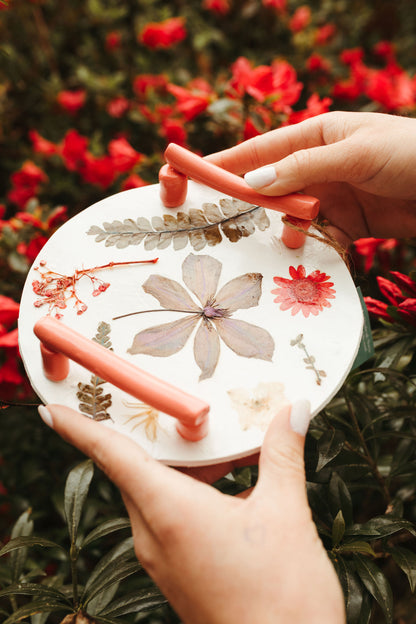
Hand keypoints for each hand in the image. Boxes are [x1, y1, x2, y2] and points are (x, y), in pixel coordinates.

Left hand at [38, 402, 344, 623]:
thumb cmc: (283, 599)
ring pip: (152, 494)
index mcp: (171, 513)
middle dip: (142, 436)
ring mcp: (164, 560)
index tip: (53, 411)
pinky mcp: (178, 574)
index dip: (80, 429)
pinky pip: (166, 518)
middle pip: (133, 470)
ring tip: (209, 441)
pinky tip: (224, 483)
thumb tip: (293, 409)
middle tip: (156, 401)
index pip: (112, 457)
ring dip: (174, 465)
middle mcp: (155, 536)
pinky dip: (184, 491)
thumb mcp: (286, 514)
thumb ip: (283, 454)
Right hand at [206, 111, 415, 246]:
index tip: (187, 174)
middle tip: (216, 221)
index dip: (222, 163)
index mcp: (315, 136)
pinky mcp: (346, 225)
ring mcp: (331, 197)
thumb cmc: (410, 153)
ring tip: (287, 237)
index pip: (259, 151)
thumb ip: (302, 169)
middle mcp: (317, 167)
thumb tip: (252, 185)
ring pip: (290, 217)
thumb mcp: (354, 154)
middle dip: (246, 204)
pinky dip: (308, 248)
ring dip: (284, 229)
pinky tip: (306, 253)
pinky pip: (316, 239)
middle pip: (270, 187)